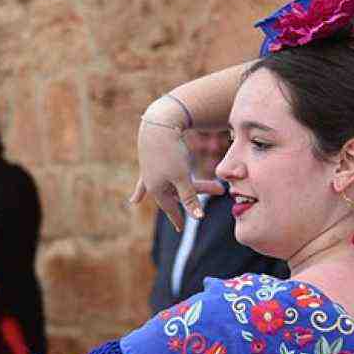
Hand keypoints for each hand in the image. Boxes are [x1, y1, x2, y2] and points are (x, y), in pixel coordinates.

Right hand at [130, 103, 223, 231]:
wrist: (158, 124)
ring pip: (172, 184)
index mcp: (158, 189)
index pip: (170, 208)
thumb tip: (198, 218)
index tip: (180, 229)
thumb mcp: (182, 177)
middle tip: (220, 190)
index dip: (177, 218)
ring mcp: (151, 172)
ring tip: (203, 191)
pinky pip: (150, 178)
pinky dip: (142, 190)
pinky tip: (133, 201)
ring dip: (191, 186)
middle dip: (198, 193)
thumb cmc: (170, 152)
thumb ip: (189, 197)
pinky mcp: (151, 160)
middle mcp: (152, 182)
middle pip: (177, 193)